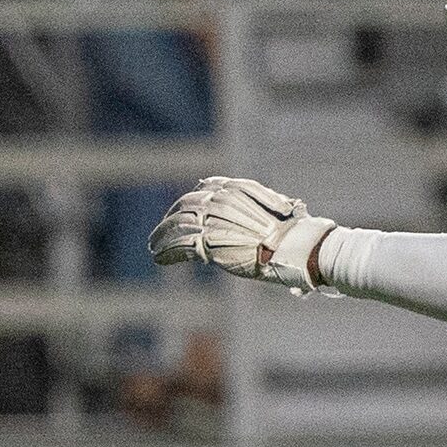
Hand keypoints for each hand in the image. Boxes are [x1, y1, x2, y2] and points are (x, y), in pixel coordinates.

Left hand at [149, 176, 335, 293]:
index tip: (180, 211)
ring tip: (154, 246)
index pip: (202, 190)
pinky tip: (159, 257)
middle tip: (160, 231)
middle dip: (170, 219)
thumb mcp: (269, 205)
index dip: (188, 202)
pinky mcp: (206, 243)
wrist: (292, 246)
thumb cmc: (289, 231)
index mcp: (234, 188)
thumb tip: (242, 210)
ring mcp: (211, 221)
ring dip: (161, 237)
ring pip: (176, 226)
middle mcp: (219, 200)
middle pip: (184, 207)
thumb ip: (249, 203)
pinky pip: (178, 246)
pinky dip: (166, 252)